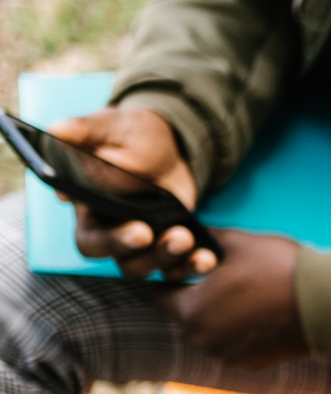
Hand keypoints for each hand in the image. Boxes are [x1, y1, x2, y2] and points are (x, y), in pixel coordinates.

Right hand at [46, 107, 211, 277]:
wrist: (170, 145)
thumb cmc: (129, 135)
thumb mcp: (110, 127)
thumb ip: (85, 131)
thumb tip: (58, 130)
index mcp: (89, 209)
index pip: (90, 239)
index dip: (111, 242)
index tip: (140, 231)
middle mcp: (113, 232)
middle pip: (121, 259)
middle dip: (142, 252)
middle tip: (157, 235)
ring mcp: (144, 243)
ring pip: (149, 267)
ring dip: (169, 260)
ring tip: (186, 239)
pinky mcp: (169, 245)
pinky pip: (178, 267)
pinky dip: (192, 266)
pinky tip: (208, 257)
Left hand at [152, 231, 308, 366]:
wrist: (329, 303)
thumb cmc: (281, 269)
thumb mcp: (240, 241)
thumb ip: (207, 237)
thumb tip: (191, 231)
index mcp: (191, 310)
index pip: (160, 295)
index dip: (173, 277)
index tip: (189, 268)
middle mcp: (203, 339)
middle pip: (188, 315)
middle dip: (200, 297)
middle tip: (226, 279)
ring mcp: (228, 355)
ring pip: (212, 331)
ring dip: (222, 316)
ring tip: (249, 296)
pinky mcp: (253, 364)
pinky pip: (235, 346)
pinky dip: (243, 332)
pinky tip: (264, 314)